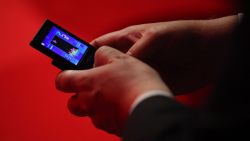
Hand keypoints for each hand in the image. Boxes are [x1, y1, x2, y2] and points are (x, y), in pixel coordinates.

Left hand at [56, 46, 170, 134]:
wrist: (150, 108)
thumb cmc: (134, 83)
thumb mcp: (119, 58)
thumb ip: (103, 54)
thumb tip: (98, 56)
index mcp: (86, 84)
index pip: (62, 81)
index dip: (65, 77)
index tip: (70, 74)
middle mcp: (89, 104)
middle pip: (73, 103)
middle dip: (80, 96)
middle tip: (94, 88)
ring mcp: (100, 119)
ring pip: (91, 112)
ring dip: (99, 104)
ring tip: (117, 94)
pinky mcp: (111, 128)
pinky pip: (107, 120)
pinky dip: (112, 112)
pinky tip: (125, 103)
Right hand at [91, 15, 237, 93]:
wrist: (209, 53)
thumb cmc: (182, 36)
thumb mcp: (156, 36)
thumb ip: (136, 50)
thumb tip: (118, 67)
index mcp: (128, 40)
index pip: (99, 46)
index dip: (84, 54)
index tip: (71, 66)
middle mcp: (130, 57)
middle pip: (104, 67)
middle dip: (93, 75)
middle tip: (83, 87)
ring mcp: (138, 72)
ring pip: (116, 82)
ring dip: (108, 89)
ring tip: (97, 99)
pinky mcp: (148, 84)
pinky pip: (131, 91)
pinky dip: (123, 97)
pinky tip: (117, 104)